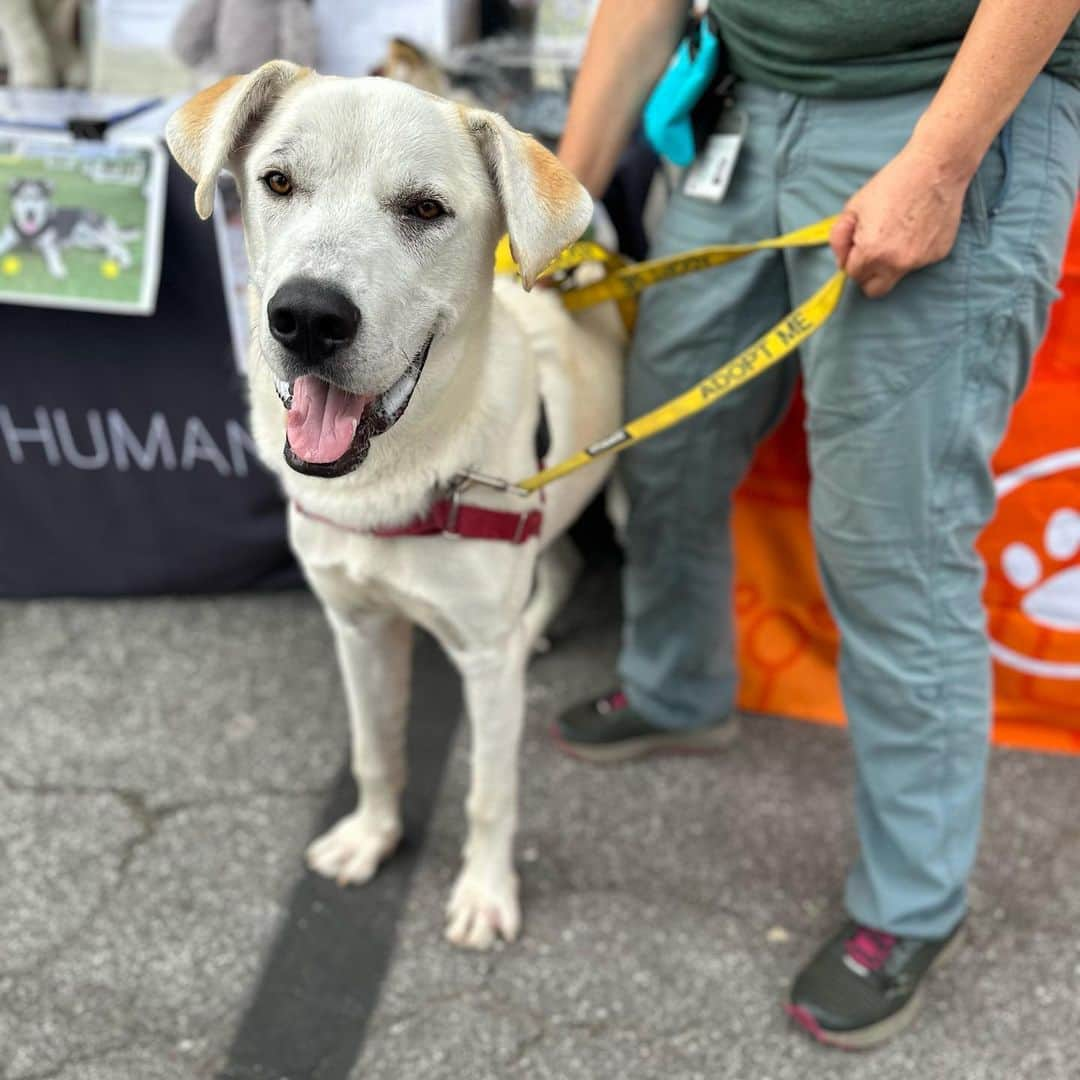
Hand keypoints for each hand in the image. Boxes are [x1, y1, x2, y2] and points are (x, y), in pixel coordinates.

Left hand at [829, 140, 973, 298]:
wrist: (936, 168)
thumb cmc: (892, 183)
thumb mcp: (854, 207)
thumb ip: (839, 238)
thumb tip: (841, 260)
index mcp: (872, 252)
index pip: (853, 275)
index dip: (852, 260)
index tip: (856, 247)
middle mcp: (896, 263)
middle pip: (874, 290)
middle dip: (868, 276)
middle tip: (871, 254)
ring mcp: (919, 261)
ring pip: (896, 276)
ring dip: (890, 263)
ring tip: (896, 232)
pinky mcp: (938, 255)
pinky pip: (917, 263)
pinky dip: (912, 252)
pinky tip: (916, 228)